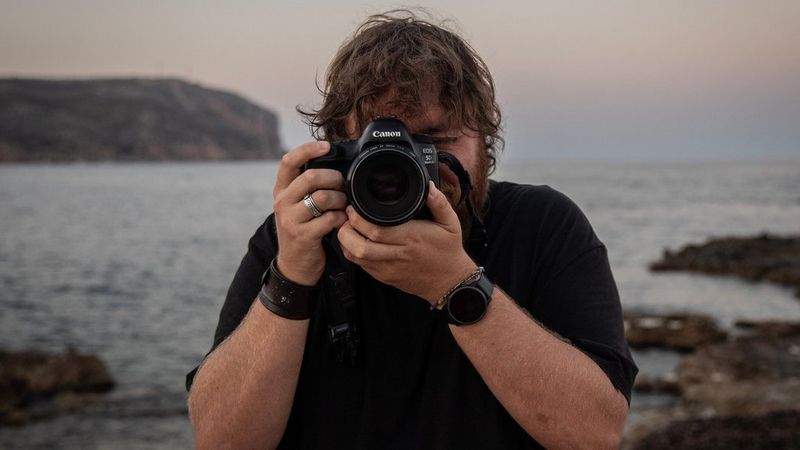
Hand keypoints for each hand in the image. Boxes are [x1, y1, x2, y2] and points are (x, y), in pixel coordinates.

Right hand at [273, 141, 347, 284]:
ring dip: (340, 199)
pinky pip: (329, 219)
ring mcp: (290, 219)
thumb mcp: (298, 205)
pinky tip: (341, 222)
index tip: (326, 146)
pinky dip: (341, 218)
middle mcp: (282, 202)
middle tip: (343, 186)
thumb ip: (308, 187)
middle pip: (310, 177)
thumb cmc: (303, 229)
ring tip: (343, 206)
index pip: (289, 161)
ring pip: (322, 197)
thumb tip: (335, 165)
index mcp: (281, 190)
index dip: (307, 149)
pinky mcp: (302, 236)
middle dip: (334, 178)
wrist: (295, 265)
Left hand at [337, 181, 476, 303]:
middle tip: (347, 215)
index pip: (377, 230)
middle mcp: (398, 254)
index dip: (359, 219)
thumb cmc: (448, 251)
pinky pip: (361, 265)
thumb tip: (428, 185)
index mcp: (412, 237)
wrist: (449, 282)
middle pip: (361, 245)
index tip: (355, 207)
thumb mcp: (451, 223)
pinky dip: (352, 252)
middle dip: (347, 228)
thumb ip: (439, 202)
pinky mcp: (384, 276)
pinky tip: (354, 241)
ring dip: (346, 241)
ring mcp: (389, 268)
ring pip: (357, 257)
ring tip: (347, 227)